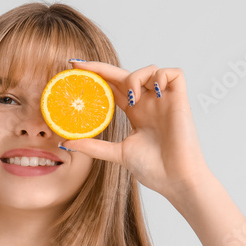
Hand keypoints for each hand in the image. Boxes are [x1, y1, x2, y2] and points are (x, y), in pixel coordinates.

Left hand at [61, 60, 214, 203]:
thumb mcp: (117, 153)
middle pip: (125, 75)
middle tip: (80, 66)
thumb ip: (93, 147)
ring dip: (135, 76)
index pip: (114, 88)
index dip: (97, 76)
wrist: (175, 179)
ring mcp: (164, 100)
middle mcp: (149, 103)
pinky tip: (154, 91)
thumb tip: (65, 143)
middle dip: (103, 68)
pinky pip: (174, 73)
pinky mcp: (181, 100)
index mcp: (136, 113)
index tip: (74, 70)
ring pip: (150, 69)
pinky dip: (162, 76)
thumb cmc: (153, 169)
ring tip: (131, 97)